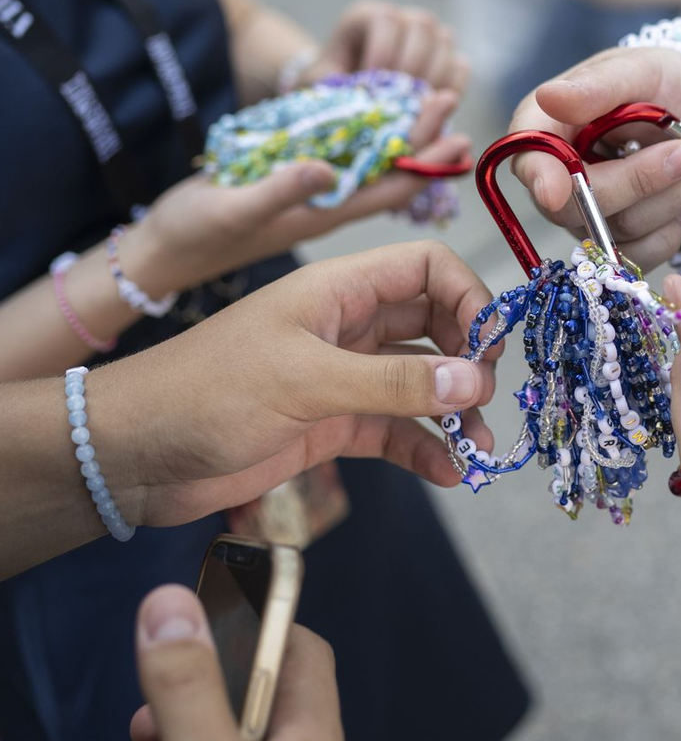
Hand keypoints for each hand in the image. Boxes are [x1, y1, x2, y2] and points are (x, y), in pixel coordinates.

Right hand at [96, 585, 350, 740]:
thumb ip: (190, 690)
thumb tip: (170, 603)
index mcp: (309, 736)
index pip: (299, 649)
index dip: (256, 618)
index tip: (207, 603)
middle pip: (254, 699)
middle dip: (197, 686)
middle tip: (152, 693)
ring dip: (173, 740)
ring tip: (133, 739)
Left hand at [99, 241, 497, 528]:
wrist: (131, 456)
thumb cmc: (207, 394)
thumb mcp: (306, 381)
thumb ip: (393, 383)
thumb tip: (475, 380)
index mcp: (339, 290)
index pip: (427, 267)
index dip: (468, 296)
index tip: (489, 347)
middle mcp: (348, 326)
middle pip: (434, 324)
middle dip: (469, 357)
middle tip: (484, 396)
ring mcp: (341, 376)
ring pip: (419, 383)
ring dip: (454, 412)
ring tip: (480, 449)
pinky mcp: (330, 424)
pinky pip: (394, 430)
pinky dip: (423, 448)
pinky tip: (447, 473)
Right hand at [131, 83, 468, 296]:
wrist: (161, 248)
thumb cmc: (195, 234)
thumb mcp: (234, 210)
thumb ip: (280, 191)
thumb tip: (327, 167)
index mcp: (326, 214)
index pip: (392, 187)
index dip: (428, 162)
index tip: (461, 135)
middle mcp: (328, 202)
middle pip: (388, 167)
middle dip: (422, 135)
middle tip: (449, 95)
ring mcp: (310, 191)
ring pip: (366, 157)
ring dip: (396, 128)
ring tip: (425, 94)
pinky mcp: (289, 177)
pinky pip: (337, 151)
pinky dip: (359, 128)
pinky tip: (372, 107)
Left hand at [305, 1, 469, 95]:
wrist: (350, 95)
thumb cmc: (332, 85)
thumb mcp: (322, 82)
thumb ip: (333, 86)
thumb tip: (363, 101)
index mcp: (367, 16)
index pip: (385, 20)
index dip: (382, 50)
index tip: (373, 82)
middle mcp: (402, 18)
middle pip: (421, 26)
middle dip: (411, 65)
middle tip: (399, 98)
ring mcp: (429, 36)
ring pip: (444, 41)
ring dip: (433, 76)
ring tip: (415, 105)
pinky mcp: (447, 58)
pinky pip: (460, 66)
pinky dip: (453, 87)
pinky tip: (434, 107)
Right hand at [508, 47, 680, 265]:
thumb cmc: (658, 79)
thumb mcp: (636, 69)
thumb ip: (597, 87)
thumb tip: (550, 96)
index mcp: (546, 129)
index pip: (528, 161)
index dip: (541, 179)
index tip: (556, 190)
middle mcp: (560, 179)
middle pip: (580, 206)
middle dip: (642, 180)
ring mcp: (591, 216)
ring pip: (624, 228)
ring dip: (680, 192)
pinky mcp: (626, 240)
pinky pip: (648, 250)